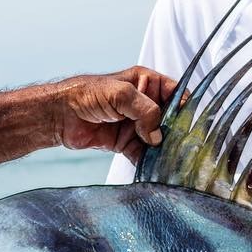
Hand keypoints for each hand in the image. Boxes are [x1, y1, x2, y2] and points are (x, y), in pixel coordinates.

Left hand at [54, 65, 175, 163]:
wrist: (59, 115)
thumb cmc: (86, 94)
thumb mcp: (121, 94)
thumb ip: (146, 111)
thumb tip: (158, 136)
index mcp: (146, 83)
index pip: (176, 93)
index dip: (186, 106)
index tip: (193, 123)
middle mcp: (144, 103)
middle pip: (170, 119)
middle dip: (176, 132)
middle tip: (185, 146)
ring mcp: (136, 123)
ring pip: (158, 138)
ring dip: (164, 150)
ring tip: (174, 160)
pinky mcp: (126, 142)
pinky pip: (143, 154)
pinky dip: (149, 162)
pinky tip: (156, 168)